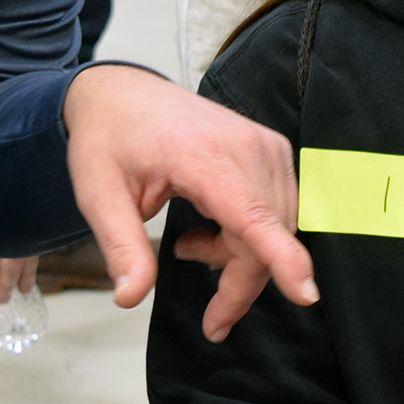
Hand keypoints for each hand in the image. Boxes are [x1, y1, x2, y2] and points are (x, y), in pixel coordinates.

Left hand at [61, 63, 315, 339]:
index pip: (252, 214)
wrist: (121, 95)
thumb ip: (122, 248)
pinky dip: (249, 235)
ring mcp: (265, 145)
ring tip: (190, 245)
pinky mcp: (272, 149)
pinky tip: (211, 226)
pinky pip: (277, 211)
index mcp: (201, 156)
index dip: (282, 258)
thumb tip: (130, 297)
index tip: (304, 294)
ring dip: (240, 256)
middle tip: (205, 309)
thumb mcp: (99, 196)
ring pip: (277, 229)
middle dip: (239, 281)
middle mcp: (246, 147)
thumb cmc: (110, 139)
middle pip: (267, 237)